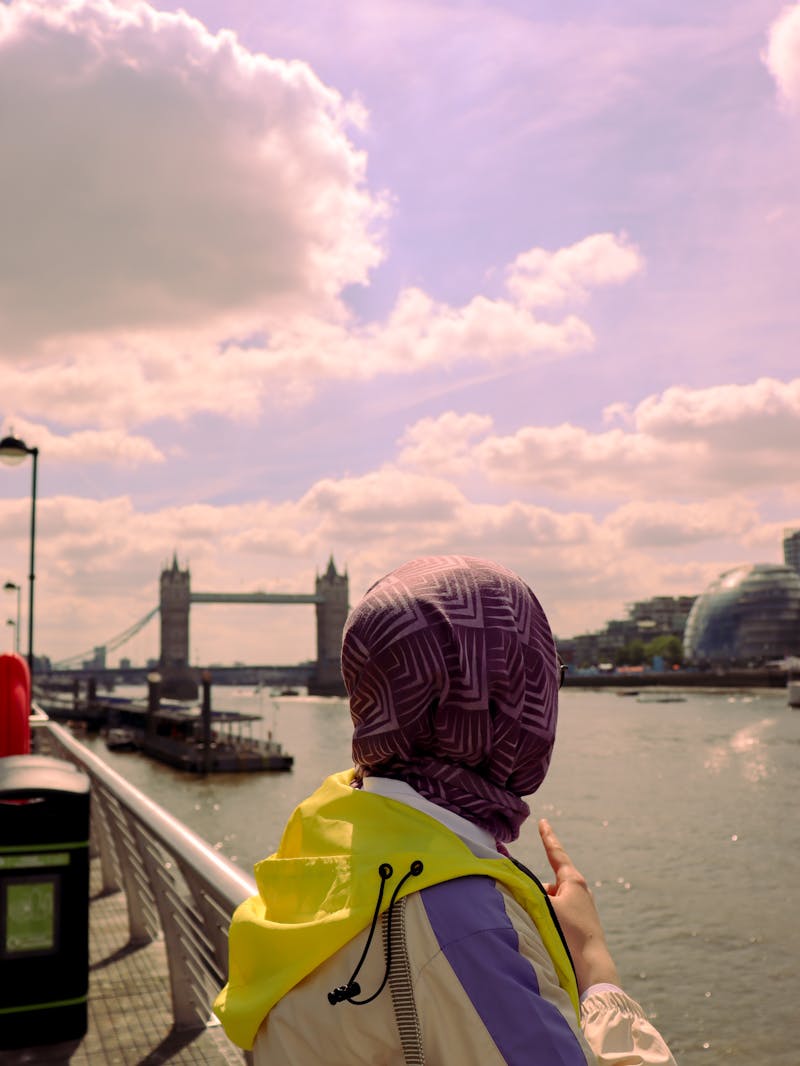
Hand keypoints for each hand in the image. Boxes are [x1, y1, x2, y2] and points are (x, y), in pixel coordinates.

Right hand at [538, 818, 620, 994]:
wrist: (592, 969)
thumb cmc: (568, 934)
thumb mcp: (544, 906)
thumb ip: (528, 891)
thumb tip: (515, 883)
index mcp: (572, 881)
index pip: (555, 853)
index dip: (547, 837)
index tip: (543, 822)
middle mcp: (579, 891)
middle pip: (548, 883)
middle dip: (535, 893)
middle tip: (530, 909)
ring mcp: (581, 909)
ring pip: (550, 901)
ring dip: (540, 909)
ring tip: (540, 929)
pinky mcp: (580, 926)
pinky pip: (557, 916)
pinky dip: (547, 921)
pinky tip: (545, 937)